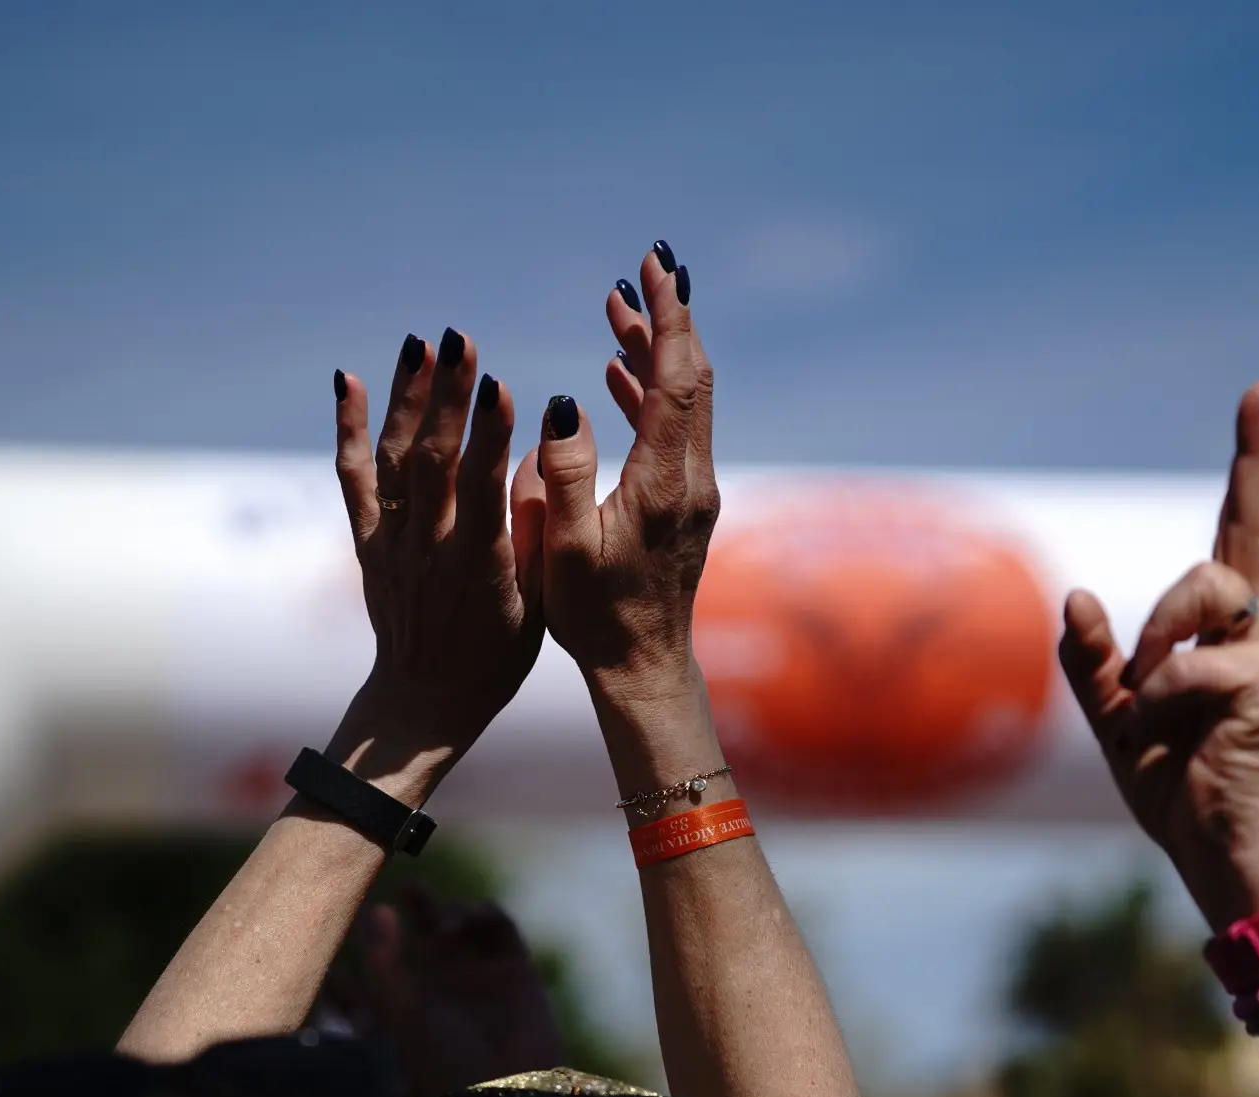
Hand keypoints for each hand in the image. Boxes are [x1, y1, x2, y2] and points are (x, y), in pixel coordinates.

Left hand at [316, 885, 563, 1096]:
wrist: (507, 1092)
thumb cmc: (443, 1064)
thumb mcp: (400, 1014)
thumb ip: (383, 963)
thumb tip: (378, 909)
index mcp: (411, 997)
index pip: (389, 953)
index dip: (375, 931)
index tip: (359, 905)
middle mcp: (444, 981)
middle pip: (427, 926)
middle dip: (418, 904)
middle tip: (408, 887)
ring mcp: (480, 972)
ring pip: (461, 920)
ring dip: (449, 911)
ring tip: (442, 928)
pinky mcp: (514, 965)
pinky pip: (498, 923)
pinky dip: (483, 912)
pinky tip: (467, 921)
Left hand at [325, 330, 545, 798]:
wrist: (424, 700)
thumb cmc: (498, 655)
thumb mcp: (537, 605)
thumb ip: (538, 533)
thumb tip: (544, 459)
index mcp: (479, 567)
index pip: (481, 490)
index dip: (488, 435)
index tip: (499, 383)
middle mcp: (429, 550)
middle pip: (432, 461)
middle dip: (446, 396)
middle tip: (460, 338)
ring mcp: (392, 544)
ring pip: (394, 461)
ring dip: (405, 398)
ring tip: (421, 343)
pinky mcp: (368, 542)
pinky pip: (353, 480)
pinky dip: (350, 429)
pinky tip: (352, 381)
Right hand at [514, 242, 718, 707]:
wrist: (643, 668)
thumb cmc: (595, 616)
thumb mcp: (565, 547)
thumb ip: (565, 471)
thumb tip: (565, 400)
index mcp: (664, 482)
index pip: (677, 378)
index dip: (668, 318)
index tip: (656, 267)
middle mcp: (692, 478)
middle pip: (691, 377)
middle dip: (667, 319)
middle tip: (642, 267)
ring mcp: (694, 491)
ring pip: (684, 400)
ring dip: (654, 351)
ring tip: (616, 307)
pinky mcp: (685, 504)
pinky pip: (674, 428)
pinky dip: (647, 390)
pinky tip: (615, 373)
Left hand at [1058, 383, 1258, 929]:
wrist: (1213, 849)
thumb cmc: (1174, 783)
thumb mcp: (1115, 714)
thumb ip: (1093, 658)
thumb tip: (1075, 593)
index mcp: (1231, 630)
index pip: (1247, 528)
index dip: (1254, 461)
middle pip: (1229, 543)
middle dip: (1188, 579)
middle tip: (1154, 660)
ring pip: (1202, 587)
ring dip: (1155, 646)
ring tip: (1152, 706)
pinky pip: (1182, 665)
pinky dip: (1152, 702)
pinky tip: (1161, 737)